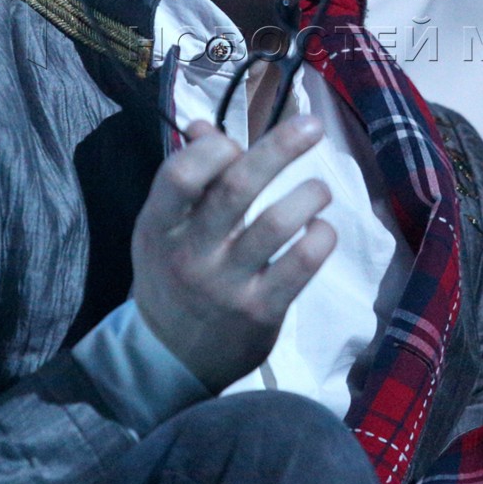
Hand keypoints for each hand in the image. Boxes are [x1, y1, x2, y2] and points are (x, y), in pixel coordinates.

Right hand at [131, 117, 337, 392]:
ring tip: (320, 190)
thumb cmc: (171, 275)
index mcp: (160, 225)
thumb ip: (186, 177)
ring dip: (309, 194)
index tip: (236, 143)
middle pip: (237, 187)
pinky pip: (300, 265)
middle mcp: (191, 253)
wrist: (169, 358)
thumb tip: (203, 126)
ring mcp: (226, 284)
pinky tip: (322, 229)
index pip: (181, 173)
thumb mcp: (164, 228)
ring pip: (276, 223)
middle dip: (280, 147)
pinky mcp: (260, 311)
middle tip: (312, 126)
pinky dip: (320, 237)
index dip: (214, 147)